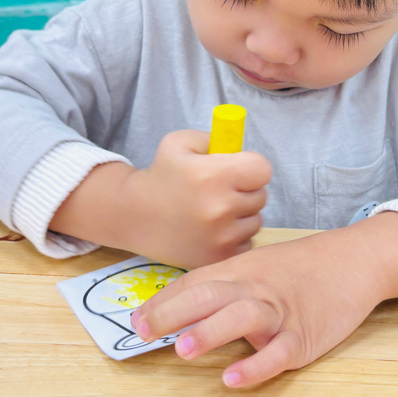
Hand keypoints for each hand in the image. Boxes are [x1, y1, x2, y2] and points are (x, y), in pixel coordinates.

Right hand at [121, 130, 271, 267]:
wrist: (134, 216)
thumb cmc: (161, 175)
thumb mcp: (180, 142)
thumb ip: (215, 138)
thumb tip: (241, 148)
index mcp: (213, 175)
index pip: (263, 169)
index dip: (251, 167)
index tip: (238, 170)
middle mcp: (221, 208)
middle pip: (261, 195)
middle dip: (245, 190)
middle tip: (221, 190)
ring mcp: (222, 237)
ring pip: (255, 220)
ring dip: (242, 215)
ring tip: (214, 210)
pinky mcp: (219, 257)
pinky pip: (246, 242)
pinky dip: (235, 236)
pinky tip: (212, 230)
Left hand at [130, 227, 385, 387]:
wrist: (355, 260)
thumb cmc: (300, 267)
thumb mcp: (259, 266)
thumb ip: (223, 285)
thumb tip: (179, 308)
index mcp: (241, 270)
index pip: (195, 283)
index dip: (164, 302)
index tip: (136, 321)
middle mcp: (256, 288)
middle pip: (211, 295)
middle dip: (174, 313)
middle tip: (145, 332)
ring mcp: (281, 312)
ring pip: (243, 317)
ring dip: (211, 331)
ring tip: (183, 350)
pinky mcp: (305, 335)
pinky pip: (279, 352)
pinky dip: (257, 365)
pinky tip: (234, 378)